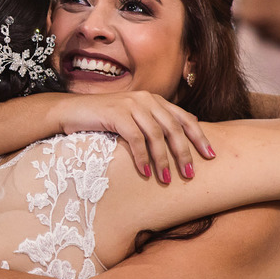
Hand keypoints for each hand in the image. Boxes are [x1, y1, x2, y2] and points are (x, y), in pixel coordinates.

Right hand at [49, 92, 212, 183]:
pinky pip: (136, 138)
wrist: (69, 111)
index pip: (184, 118)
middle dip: (184, 153)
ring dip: (163, 159)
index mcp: (154, 100)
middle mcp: (146, 99)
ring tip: (166, 179)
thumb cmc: (100, 120)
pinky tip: (145, 172)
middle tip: (190, 174)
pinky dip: (142, 157)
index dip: (199, 137)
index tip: (211, 156)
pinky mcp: (116, 114)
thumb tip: (172, 148)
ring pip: (156, 134)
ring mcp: (131, 105)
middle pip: (174, 128)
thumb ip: (149, 127)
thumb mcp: (130, 120)